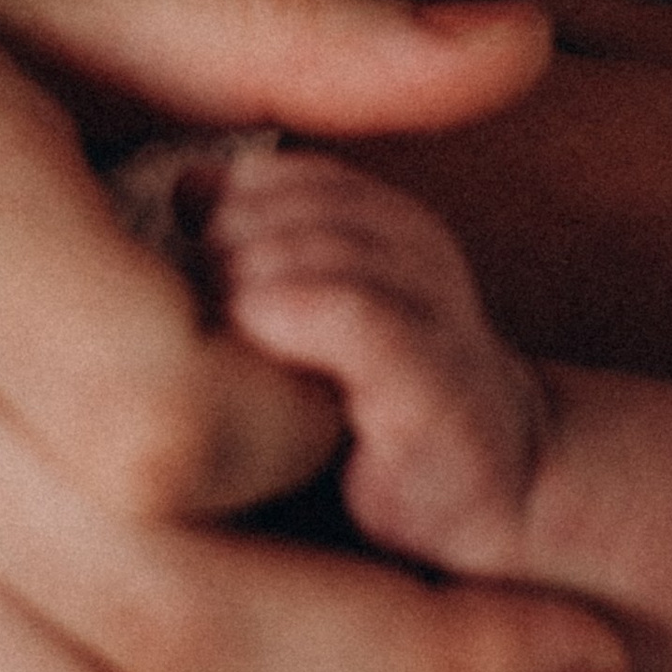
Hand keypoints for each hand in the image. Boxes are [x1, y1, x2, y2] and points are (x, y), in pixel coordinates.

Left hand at [207, 148, 545, 575]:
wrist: (483, 494)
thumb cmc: (373, 412)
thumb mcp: (310, 314)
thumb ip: (254, 244)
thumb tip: (189, 182)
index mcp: (387, 225)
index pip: (277, 178)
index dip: (222, 219)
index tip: (200, 285)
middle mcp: (419, 252)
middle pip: (290, 211)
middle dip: (227, 256)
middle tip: (201, 327)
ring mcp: (435, 311)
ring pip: (320, 252)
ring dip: (249, 288)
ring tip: (224, 350)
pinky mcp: (435, 380)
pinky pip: (357, 316)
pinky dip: (294, 315)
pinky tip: (256, 337)